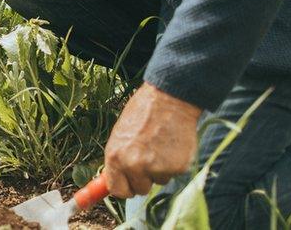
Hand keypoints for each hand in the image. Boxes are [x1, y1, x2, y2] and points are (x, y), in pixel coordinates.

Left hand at [104, 82, 201, 197]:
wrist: (169, 99)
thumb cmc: (143, 112)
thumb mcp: (121, 134)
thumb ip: (118, 159)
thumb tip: (113, 181)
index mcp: (115, 157)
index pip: (117, 191)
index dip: (125, 188)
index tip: (129, 185)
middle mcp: (134, 165)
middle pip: (139, 190)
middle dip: (144, 178)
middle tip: (149, 157)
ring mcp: (156, 168)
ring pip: (159, 181)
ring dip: (160, 169)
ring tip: (160, 145)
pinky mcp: (177, 167)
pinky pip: (174, 174)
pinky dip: (174, 163)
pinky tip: (172, 144)